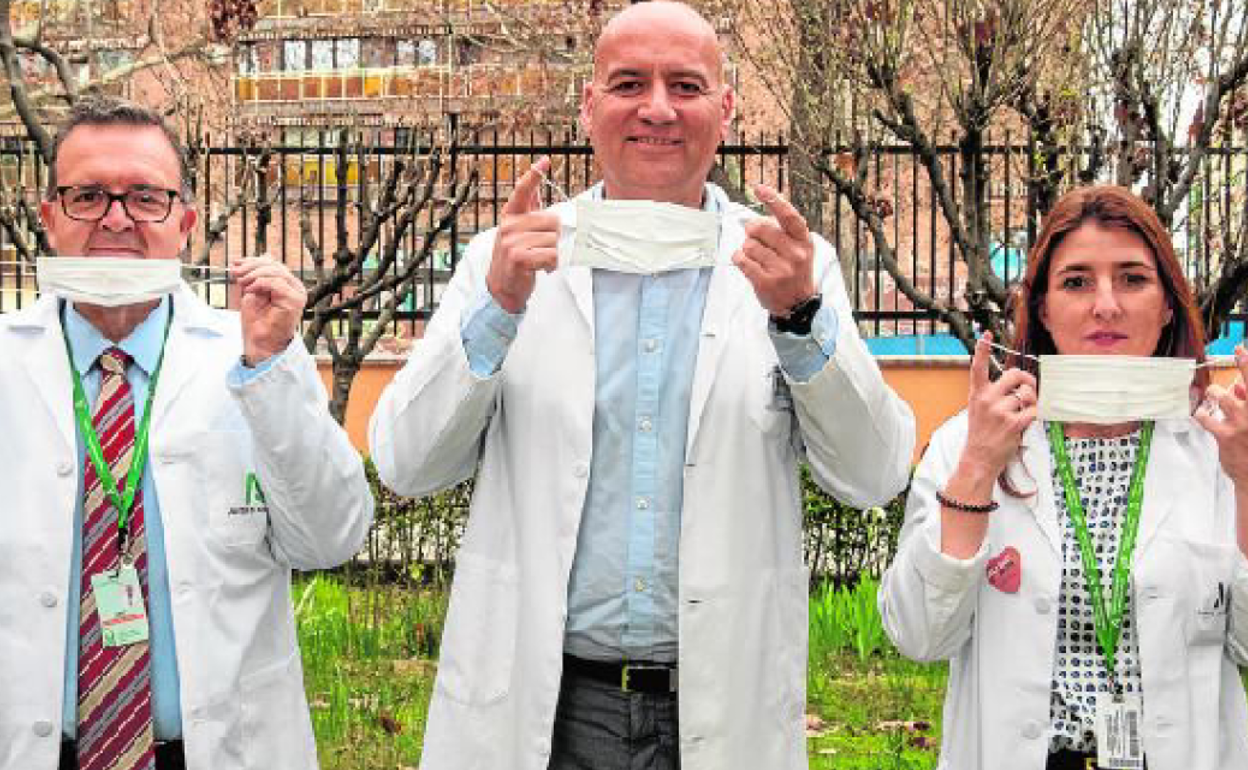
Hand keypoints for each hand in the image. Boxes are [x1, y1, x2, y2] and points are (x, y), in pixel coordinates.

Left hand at [231, 255, 306, 365]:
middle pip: (274, 265)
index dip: (253, 260)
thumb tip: (255, 256)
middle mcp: (295, 287)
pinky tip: (249, 290)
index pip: (272, 264)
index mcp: (286, 284)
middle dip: (252, 266)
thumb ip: (254, 275)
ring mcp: (297, 293)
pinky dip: (260, 283)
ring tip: (241, 282)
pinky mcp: (295, 300)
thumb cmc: (256, 321)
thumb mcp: (252, 291)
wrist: (260, 342)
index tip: (235, 263)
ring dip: (254, 274)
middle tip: (235, 272)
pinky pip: (277, 283)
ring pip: (276, 271)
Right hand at [487, 156, 560, 312]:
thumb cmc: (514, 259)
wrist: (501, 287)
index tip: (544, 162)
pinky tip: (543, 268)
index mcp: (510, 216)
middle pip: (551, 221)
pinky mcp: (518, 257)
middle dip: (556, 237)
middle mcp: (509, 226)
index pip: (522, 192)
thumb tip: (537, 188)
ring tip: (542, 260)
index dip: (533, 176)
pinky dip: (552, 264)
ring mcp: (512, 241)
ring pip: (553, 239)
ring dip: (554, 253)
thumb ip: (528, 210)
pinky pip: (550, 255)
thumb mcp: (518, 231)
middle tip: (546, 248)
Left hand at [732, 183, 816, 315]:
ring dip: (746, 248)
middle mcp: (795, 254)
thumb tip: (751, 219)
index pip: (788, 216)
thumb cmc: (794, 270)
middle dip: (752, 230)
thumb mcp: (799, 248)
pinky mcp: (765, 282)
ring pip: (748, 245)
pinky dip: (739, 258)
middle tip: (754, 237)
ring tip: (756, 257)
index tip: (759, 188)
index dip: (773, 200)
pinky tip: (747, 263)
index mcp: (804, 241)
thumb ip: (782, 231)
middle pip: (760, 228)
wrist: (798, 304)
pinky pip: (741, 260)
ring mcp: (781, 269)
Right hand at [957, 332, 1037, 484]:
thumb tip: (1020, 383)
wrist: (979, 458)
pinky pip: (1034, 410)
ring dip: (1030, 403)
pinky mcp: (1013, 423)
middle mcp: (987, 399)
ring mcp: (999, 411)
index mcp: (977, 394)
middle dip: (1027, 380)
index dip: (983, 349)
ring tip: (1022, 414)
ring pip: (1027, 395)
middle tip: (1029, 388)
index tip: (987, 335)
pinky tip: (1026, 422)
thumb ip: (994, 394)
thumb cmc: (982, 433)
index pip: (978, 367)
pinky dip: (1035, 415)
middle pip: (1014, 374)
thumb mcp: (979, 409)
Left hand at [1195, 346, 1247, 484]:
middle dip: (1245, 365)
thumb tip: (1236, 386)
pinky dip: (1201, 414)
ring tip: (1212, 394)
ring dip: (1214, 392)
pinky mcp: (1226, 435)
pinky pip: (1205, 417)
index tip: (1241, 348)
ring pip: (1221, 396)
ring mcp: (1242, 423)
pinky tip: (1201, 415)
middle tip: (1239, 351)